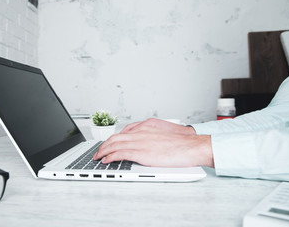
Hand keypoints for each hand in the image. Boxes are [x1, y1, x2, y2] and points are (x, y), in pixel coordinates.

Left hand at [93, 118, 213, 167]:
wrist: (191, 146)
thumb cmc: (180, 143)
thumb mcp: (162, 135)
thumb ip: (150, 137)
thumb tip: (144, 145)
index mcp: (145, 128)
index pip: (122, 133)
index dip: (112, 140)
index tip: (107, 145)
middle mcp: (140, 133)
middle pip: (114, 138)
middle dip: (103, 146)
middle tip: (98, 153)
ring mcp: (140, 142)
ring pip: (114, 144)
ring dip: (103, 151)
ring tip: (98, 158)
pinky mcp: (142, 153)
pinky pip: (120, 153)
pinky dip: (110, 157)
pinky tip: (106, 160)